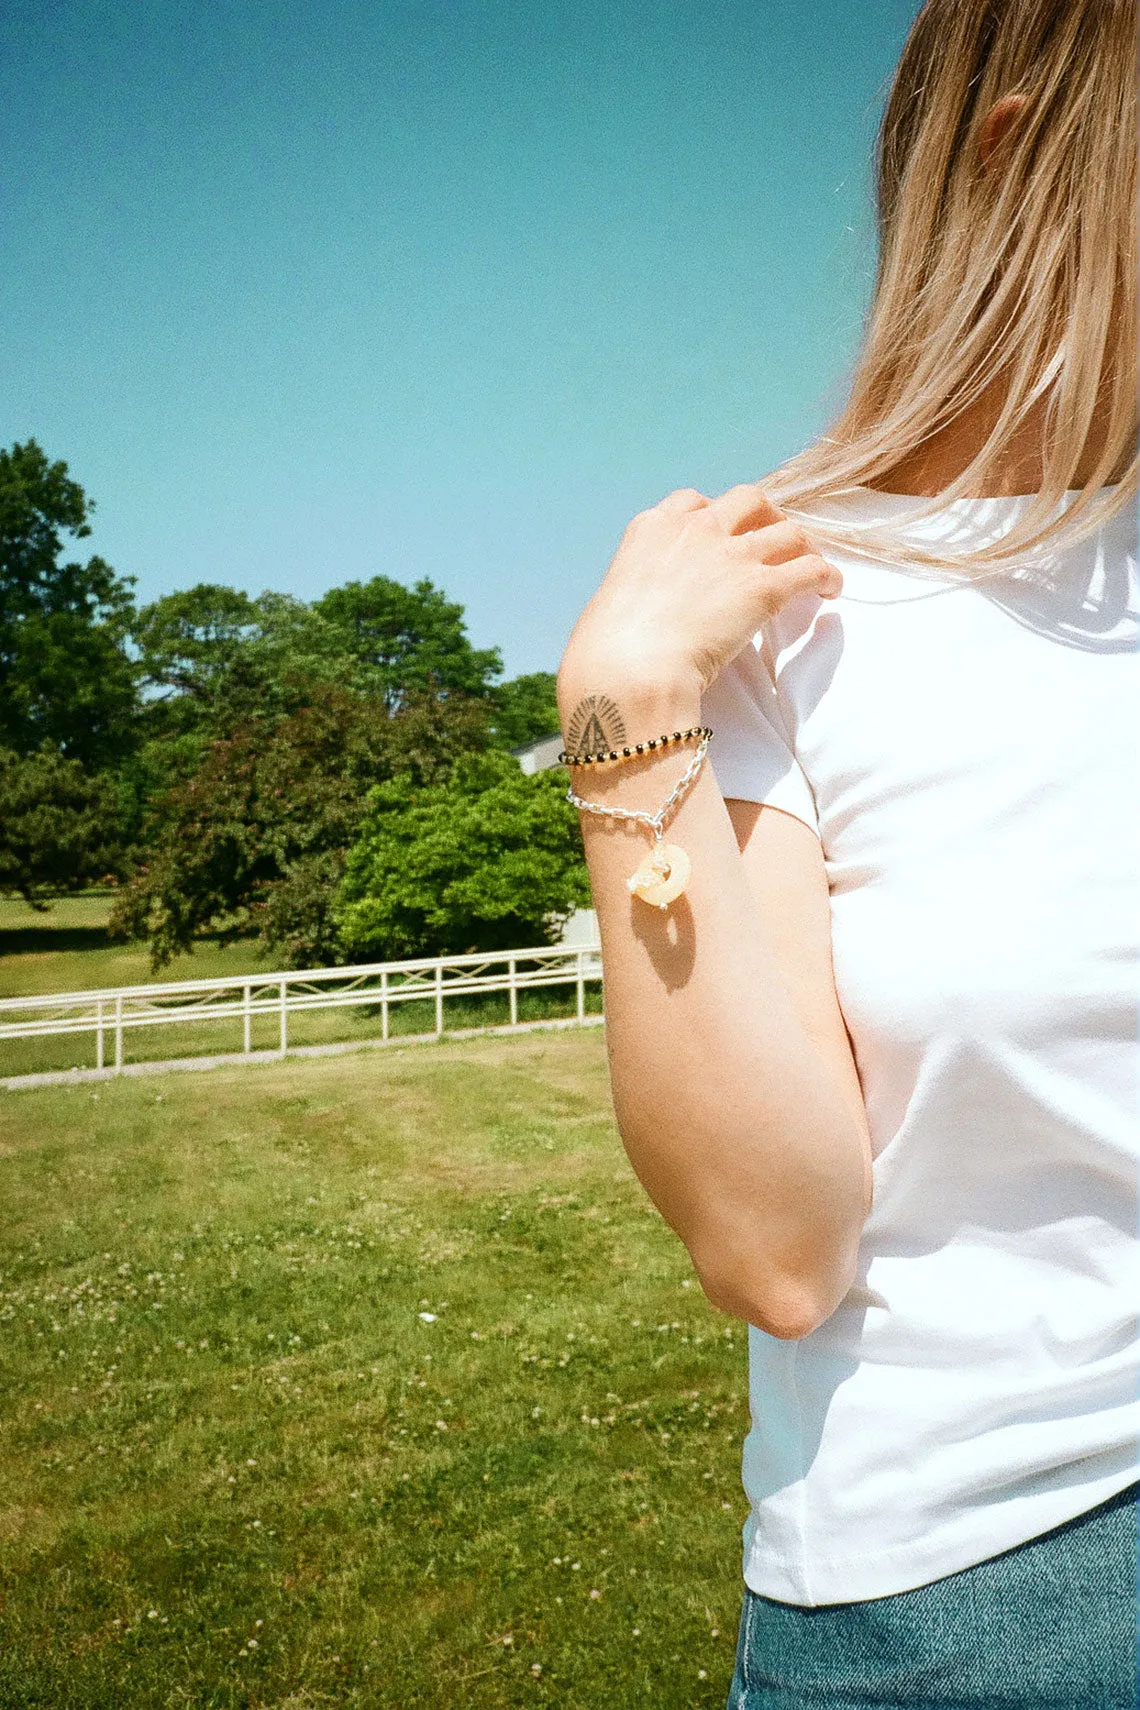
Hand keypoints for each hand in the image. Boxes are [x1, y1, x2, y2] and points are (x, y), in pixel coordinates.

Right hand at [558, 484, 840, 715]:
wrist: (628, 667)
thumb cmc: (606, 652)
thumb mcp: (612, 606)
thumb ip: (635, 596)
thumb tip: (636, 619)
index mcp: (651, 530)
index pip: (691, 502)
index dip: (714, 515)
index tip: (722, 533)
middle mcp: (694, 530)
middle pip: (748, 499)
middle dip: (766, 516)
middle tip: (773, 541)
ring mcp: (731, 554)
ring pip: (788, 530)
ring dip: (803, 545)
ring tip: (809, 566)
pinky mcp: (763, 586)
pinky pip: (810, 568)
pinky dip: (825, 576)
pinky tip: (830, 591)